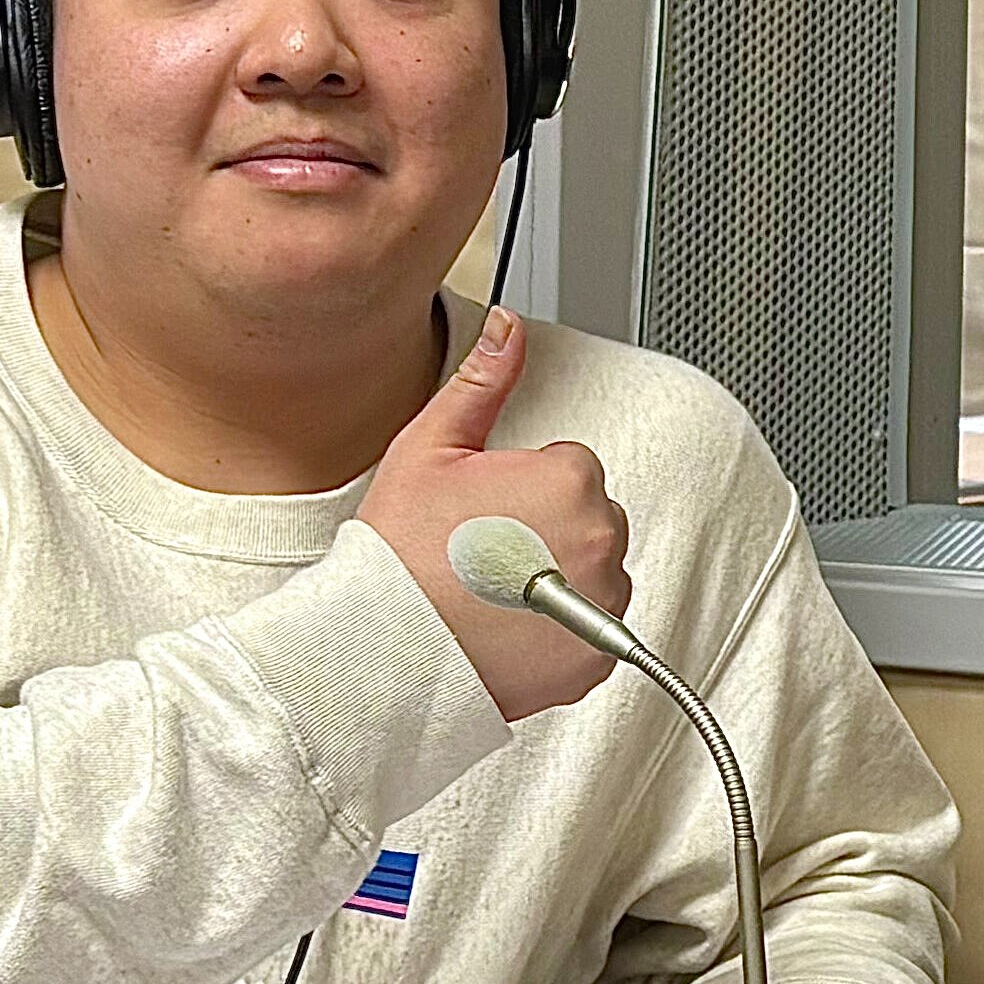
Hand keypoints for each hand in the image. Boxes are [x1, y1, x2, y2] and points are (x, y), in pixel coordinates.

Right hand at [357, 303, 631, 722]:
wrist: (379, 649)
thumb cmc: (397, 552)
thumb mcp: (430, 449)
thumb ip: (483, 382)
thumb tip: (509, 328)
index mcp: (571, 477)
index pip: (568, 467)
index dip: (520, 487)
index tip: (482, 514)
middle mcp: (601, 536)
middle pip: (587, 517)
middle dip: (546, 529)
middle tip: (482, 554)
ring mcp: (603, 599)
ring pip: (595, 572)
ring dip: (560, 579)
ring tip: (491, 594)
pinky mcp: (597, 655)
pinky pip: (595, 630)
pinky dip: (563, 633)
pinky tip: (509, 630)